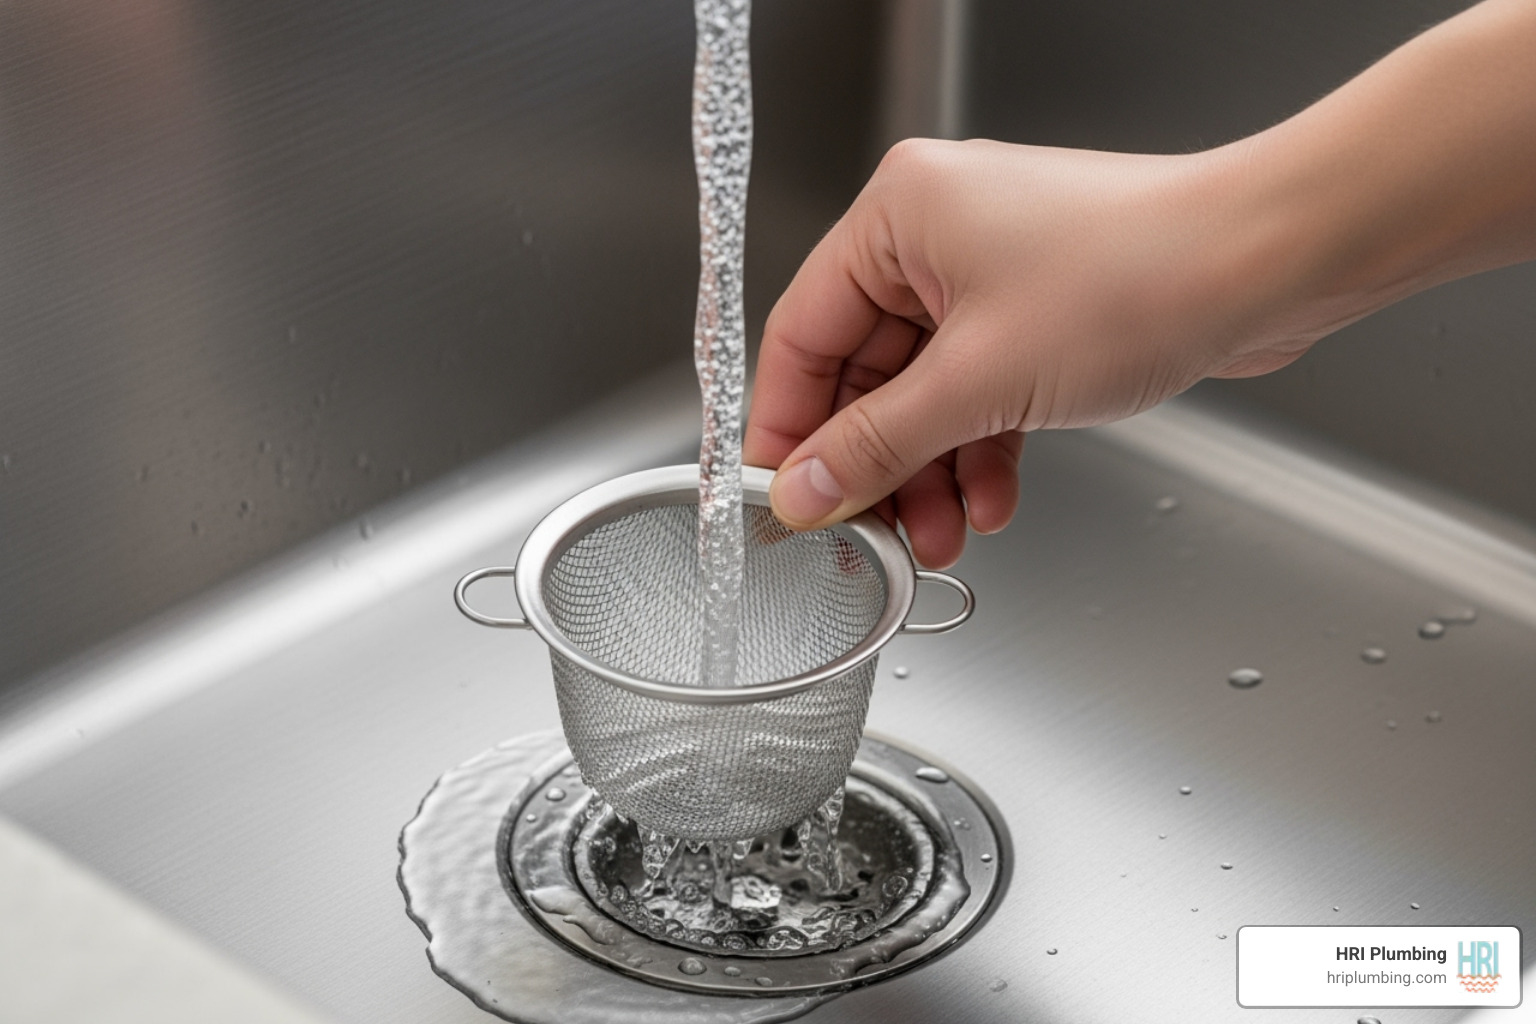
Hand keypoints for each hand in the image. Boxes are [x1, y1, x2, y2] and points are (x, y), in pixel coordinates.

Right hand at [743, 138, 1316, 566]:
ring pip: (926, 394)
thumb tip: (802, 491)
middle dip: (876, 465)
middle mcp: (937, 238)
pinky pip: (981, 393)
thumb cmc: (1143, 274)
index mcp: (898, 217)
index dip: (787, 427)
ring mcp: (993, 276)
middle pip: (865, 374)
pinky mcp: (1040, 314)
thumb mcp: (978, 381)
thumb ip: (876, 446)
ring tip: (940, 537)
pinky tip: (991, 502)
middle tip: (870, 535)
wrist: (1272, 265)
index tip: (784, 497)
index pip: (802, 334)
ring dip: (931, 472)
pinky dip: (981, 451)